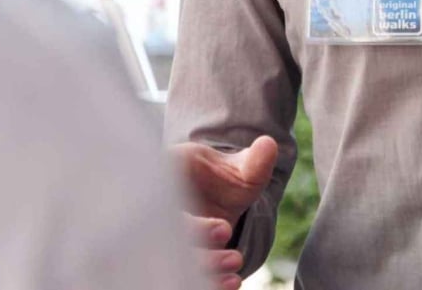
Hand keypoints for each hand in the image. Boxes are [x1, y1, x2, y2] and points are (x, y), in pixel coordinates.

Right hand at [172, 136, 278, 289]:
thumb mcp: (239, 169)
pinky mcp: (170, 260)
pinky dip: (204, 283)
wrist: (211, 197)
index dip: (192, 227)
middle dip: (199, 257)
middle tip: (234, 258)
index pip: (162, 209)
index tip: (225, 229)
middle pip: (162, 247)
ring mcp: (158, 241)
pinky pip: (179, 276)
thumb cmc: (220, 180)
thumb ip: (253, 161)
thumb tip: (269, 145)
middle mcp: (152, 216)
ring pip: (168, 266)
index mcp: (161, 186)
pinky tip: (229, 284)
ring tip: (236, 270)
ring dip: (202, 274)